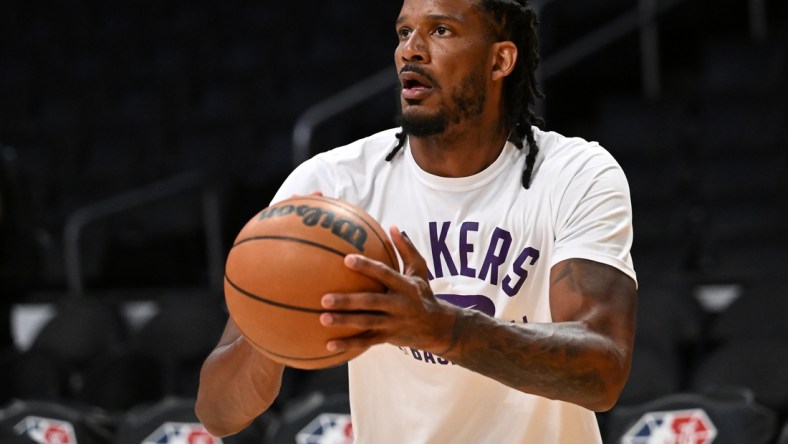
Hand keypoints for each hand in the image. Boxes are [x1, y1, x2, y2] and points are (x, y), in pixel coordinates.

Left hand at [319, 226, 457, 353]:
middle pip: (371, 302)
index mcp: (405, 286)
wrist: (438, 328)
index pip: (384, 274)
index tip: (347, 259)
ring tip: (322, 318)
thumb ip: (406, 249)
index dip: (367, 267)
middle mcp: (399, 305)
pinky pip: (366, 342)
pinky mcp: (388, 338)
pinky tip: (328, 344)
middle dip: (348, 301)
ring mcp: (393, 323)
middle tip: (324, 298)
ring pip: (366, 323)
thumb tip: (392, 227)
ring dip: (344, 322)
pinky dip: (348, 345)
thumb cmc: (423, 293)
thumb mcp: (419, 270)